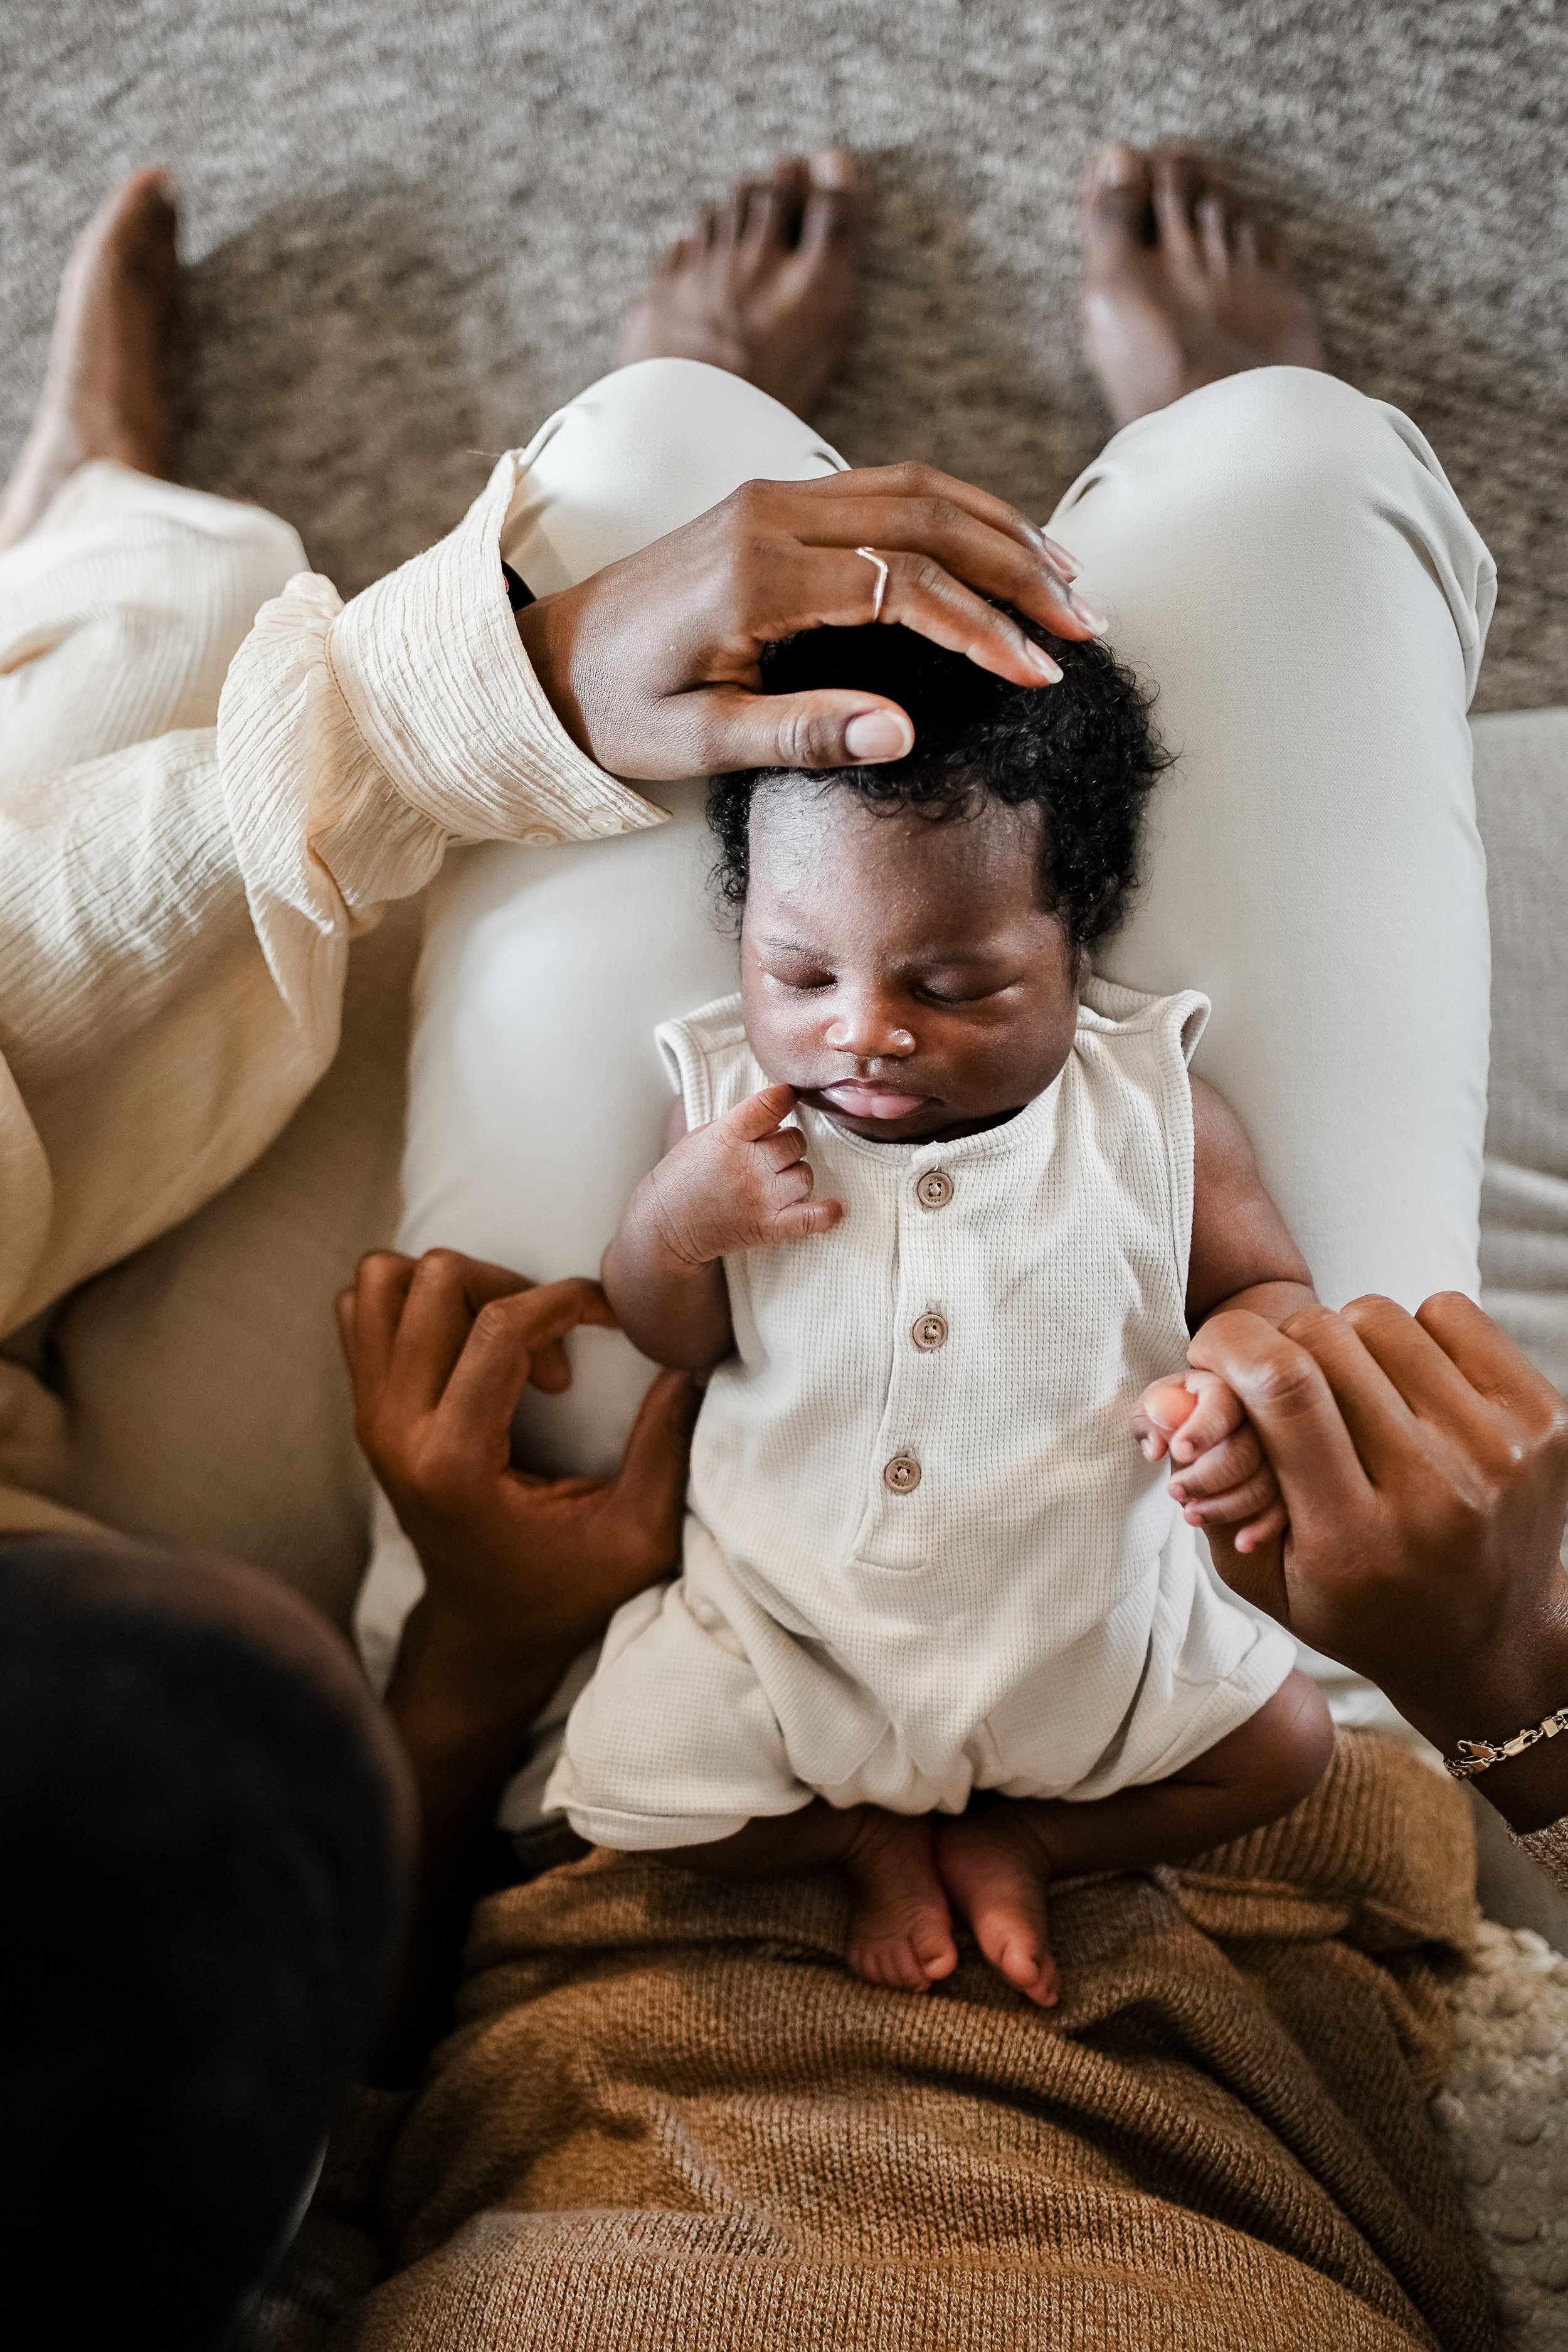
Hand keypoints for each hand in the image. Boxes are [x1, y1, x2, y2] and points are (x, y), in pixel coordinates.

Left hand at [337, 1249, 699, 1725]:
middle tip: (554, 1351)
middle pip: (433, 1282)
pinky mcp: (364, 1408)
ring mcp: (369, 1417)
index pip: (497, 1327)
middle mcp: (395, 1431)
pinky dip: (415, 1304)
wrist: (484, 1632)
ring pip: (382, 1281)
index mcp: (456, 1464)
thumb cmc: (564, 1590)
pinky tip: (469, 1346)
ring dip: (456, 1288)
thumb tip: (691, 1363)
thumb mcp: (637, 1535)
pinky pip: (363, 1308)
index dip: (568, 1300)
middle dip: (511, 1289)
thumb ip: (666, 1449)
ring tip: (506, 1339)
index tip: (612, 1320)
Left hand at [515, 463, 1103, 779]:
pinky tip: (998, 546)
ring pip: (914, 489)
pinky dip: (953, 513)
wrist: (543, 661)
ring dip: (998, 529)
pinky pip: (883, 489)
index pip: (903, 587)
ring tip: (1066, 579)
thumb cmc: (615, 711)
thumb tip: (903, 736)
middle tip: (1084, 621)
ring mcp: (772, 497)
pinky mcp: (774, 500)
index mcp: (753, 578)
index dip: (982, 629)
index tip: (1040, 671)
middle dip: (1016, 567)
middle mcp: (768, 516)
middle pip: (925, 518)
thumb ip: (801, 733)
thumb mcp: (699, 743)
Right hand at [640, 1082, 844, 1265]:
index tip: (786, 1098)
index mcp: (727, 1136)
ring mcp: (760, 1199)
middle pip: (795, 1141)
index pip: (773, 1103)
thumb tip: (780, 1113)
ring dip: (795, 1174)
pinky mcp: (768, 1227)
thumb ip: (741, 1123)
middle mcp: (747, 1166)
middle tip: (767, 1153)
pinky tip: (838, 1206)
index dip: (785, 1097)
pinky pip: (812, 1219)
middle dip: (786, 1143)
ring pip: (805, 1174)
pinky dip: (828, 1214)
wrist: (664, 1227)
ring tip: (775, 1180)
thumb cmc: (682, 1177)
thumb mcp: (703, 1135)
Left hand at [1132, 1370, 1285, 1551]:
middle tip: (1174, 1491)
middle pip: (1247, 1448)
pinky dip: (1265, 1528)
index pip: (1222, 1403)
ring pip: (1267, 1482)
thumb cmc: (1176, 1414)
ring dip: (1227, 1506)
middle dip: (1207, 1477)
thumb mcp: (1154, 1409)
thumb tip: (1154, 1448)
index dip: (1202, 1428)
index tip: (1180, 1451)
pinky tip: (1241, 1542)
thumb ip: (1148, 1420)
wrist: (1203, 1432)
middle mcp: (1261, 1415)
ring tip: (1191, 1516)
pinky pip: (1286, 1506)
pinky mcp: (1290, 1480)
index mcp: (1227, 1387)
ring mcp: (1281, 1448)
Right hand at [1189, 1293, 1567, 1826]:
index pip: (1286, 1389)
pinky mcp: (1545, 1419)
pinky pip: (1448, 1313)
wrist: (1489, 1642)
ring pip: (1383, 1317)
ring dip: (1347, 1341)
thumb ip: (1209, 1485)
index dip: (1230, 1345)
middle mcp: (1438, 1492)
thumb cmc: (1357, 1605)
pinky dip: (1413, 1334)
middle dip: (1281, 1345)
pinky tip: (1408, 1388)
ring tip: (1351, 1394)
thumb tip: (1177, 1391)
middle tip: (1278, 1383)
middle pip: (1328, 1340)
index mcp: (1356, 1539)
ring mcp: (1502, 1451)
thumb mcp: (1262, 1574)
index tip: (1209, 1349)